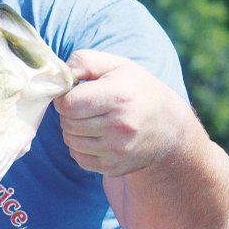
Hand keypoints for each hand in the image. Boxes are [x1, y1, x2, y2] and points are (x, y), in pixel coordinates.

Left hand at [53, 49, 187, 176]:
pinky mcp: (114, 167)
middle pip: (67, 123)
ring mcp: (118, 150)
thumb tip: (59, 76)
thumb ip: (83, 61)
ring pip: (70, 141)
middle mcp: (120, 126)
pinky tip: (96, 136)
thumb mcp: (116, 65)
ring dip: (74, 130)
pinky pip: (78, 158)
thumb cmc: (136, 89)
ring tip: (92, 120)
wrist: (169, 127)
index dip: (65, 97)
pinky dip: (80, 147)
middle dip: (70, 113)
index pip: (68, 104)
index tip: (76, 93)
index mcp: (119, 97)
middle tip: (86, 107)